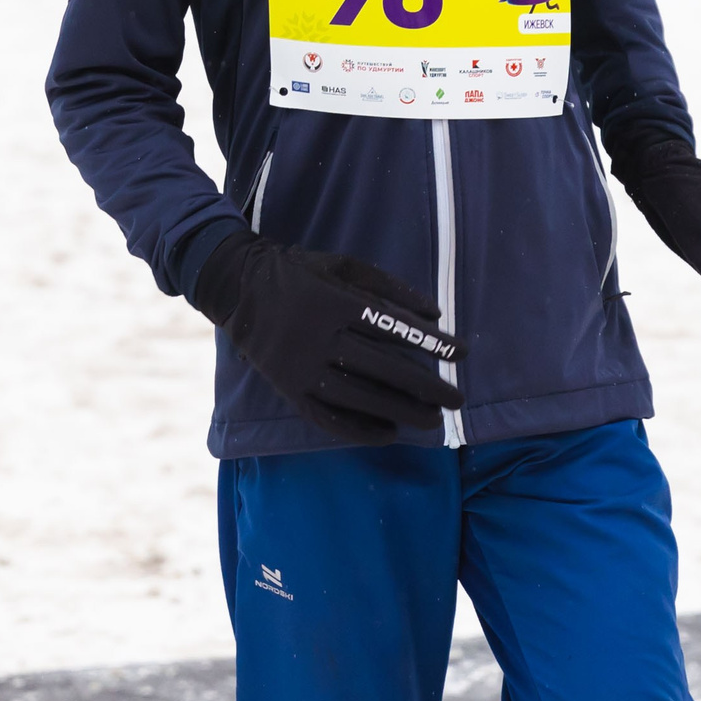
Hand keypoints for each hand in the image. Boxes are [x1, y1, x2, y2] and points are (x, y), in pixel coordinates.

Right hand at [192, 233, 464, 443]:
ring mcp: (301, 367)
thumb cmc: (301, 273)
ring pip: (358, 397)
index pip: (393, 326)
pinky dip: (359, 430)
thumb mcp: (344, 266)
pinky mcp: (288, 389)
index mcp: (334, 302)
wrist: (238, 289)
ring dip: (400, 411)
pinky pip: (327, 417)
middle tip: (456, 400)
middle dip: (425, 386)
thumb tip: (435, 315)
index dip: (430, 342)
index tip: (462, 354)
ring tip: (432, 421)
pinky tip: (388, 434)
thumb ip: (390, 288)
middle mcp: (318, 337)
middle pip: (382, 368)